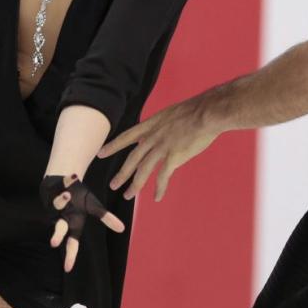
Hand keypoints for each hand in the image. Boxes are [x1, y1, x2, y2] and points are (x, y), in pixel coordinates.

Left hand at [40, 175, 124, 272]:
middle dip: (57, 235)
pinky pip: (59, 186)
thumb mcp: (94, 206)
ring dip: (62, 200)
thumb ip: (107, 218)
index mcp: (73, 223)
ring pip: (57, 205)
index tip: (68, 269)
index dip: (70, 256)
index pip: (71, 244)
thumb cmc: (79, 196)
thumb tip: (122, 229)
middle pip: (59, 229)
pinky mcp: (49, 191)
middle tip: (54, 243)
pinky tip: (74, 176)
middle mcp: (62, 216)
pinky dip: (67, 181)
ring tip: (67, 194)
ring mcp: (54, 205)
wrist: (66, 179)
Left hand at [98, 97, 217, 201]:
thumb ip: (162, 125)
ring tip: (128, 195)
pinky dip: (159, 188)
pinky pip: (162, 177)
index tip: (101, 152)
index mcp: (151, 125)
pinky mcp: (173, 157)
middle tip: (112, 185)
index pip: (126, 137)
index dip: (113, 146)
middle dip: (121, 173)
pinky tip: (157, 197)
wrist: (206, 113)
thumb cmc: (195, 111)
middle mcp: (152, 137)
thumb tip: (162, 130)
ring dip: (134, 185)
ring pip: (143, 171)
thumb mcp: (170, 114)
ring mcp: (161, 148)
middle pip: (132, 158)